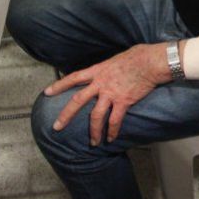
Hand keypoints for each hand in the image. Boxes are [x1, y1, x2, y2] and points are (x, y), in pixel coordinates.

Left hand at [44, 43, 170, 144]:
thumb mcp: (116, 59)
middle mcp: (101, 83)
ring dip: (93, 131)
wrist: (151, 62)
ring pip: (96, 116)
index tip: (47, 92)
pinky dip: (112, 131)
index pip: (74, 78)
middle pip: (78, 100)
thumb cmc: (138, 56)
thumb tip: (110, 69)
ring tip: (92, 142)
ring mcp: (111, 94)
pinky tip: (111, 138)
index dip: (59, 85)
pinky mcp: (123, 102)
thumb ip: (108, 67)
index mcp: (98, 71)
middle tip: (56, 127)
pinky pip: (115, 120)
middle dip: (66, 115)